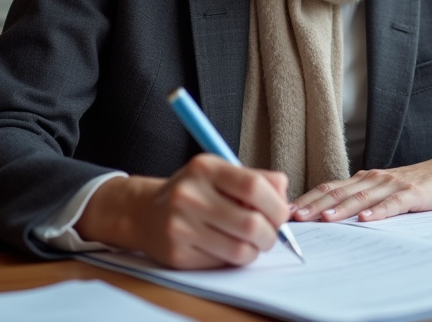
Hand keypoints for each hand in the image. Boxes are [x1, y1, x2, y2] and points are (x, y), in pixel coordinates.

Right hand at [74, 154, 290, 268]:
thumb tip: (286, 201)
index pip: (254, 187)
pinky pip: (222, 263)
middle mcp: (189, 195)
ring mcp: (180, 226)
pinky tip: (226, 247)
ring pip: (240, 250)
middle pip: (251, 223)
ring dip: (254, 250)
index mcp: (205, 168)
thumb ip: (257, 180)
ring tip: (250, 242)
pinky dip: (233, 259)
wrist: (144, 212)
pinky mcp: (177, 254)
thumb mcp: (221, 172)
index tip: (281, 214)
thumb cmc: (195, 191)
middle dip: (270, 234)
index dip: (276, 205)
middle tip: (268, 233)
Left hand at [291, 154, 431, 222]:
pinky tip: (365, 220)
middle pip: (339, 192)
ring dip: (341, 208)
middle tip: (294, 217)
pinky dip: (378, 212)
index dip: (307, 199)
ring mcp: (392, 185)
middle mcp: (373, 179)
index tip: (287, 211)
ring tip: (324, 219)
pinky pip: (392, 204)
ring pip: (361, 198)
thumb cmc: (411, 186)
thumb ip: (358, 200)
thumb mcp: (380, 191)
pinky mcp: (412, 194)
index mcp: (362, 180)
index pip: (329, 188)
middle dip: (315, 205)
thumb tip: (325, 217)